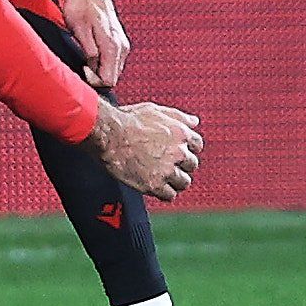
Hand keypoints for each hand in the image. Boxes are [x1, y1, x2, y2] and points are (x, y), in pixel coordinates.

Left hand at [64, 0, 129, 87]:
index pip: (109, 80)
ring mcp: (122, 45)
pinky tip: (92, 51)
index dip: (93, 80)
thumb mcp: (79, 29)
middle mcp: (122, 47)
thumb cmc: (82, 6)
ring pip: (113, 70)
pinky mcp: (120, 42)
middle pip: (112, 78)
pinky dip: (102, 62)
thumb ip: (89, 51)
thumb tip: (92, 67)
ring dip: (99, 68)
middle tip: (82, 62)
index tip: (83, 68)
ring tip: (86, 55)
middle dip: (96, 76)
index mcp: (112, 45)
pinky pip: (113, 61)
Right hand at [85, 102, 203, 201]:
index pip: (197, 145)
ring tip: (163, 177)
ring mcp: (167, 170)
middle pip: (192, 165)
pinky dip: (164, 192)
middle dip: (181, 164)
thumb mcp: (154, 110)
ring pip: (183, 182)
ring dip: (175, 180)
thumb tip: (194, 121)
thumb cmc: (127, 119)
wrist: (108, 134)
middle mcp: (178, 153)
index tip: (178, 150)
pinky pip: (169, 195)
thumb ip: (178, 116)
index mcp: (181, 133)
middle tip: (168, 163)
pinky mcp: (154, 185)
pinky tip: (155, 186)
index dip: (187, 148)